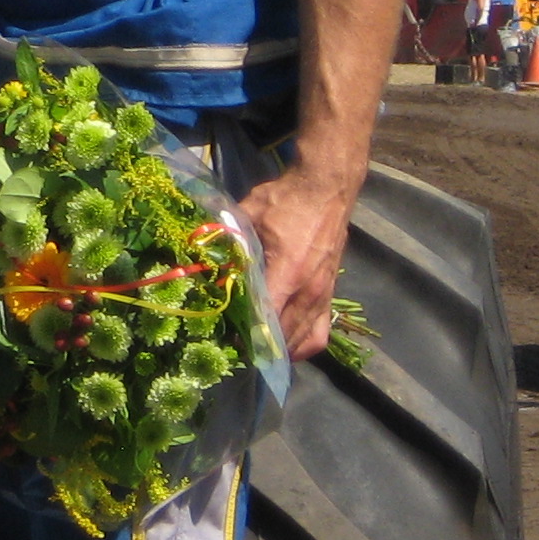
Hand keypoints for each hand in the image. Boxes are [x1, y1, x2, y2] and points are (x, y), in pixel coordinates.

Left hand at [234, 165, 357, 361]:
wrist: (326, 189)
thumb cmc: (285, 200)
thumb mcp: (249, 214)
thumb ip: (231, 240)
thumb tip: (208, 257)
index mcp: (288, 271)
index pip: (269, 317)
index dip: (250, 334)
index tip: (230, 340)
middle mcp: (309, 289)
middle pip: (286, 335)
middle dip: (262, 347)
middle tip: (238, 348)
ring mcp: (324, 294)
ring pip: (305, 338)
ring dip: (282, 349)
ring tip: (259, 350)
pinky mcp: (331, 293)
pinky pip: (321, 331)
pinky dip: (304, 343)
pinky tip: (287, 342)